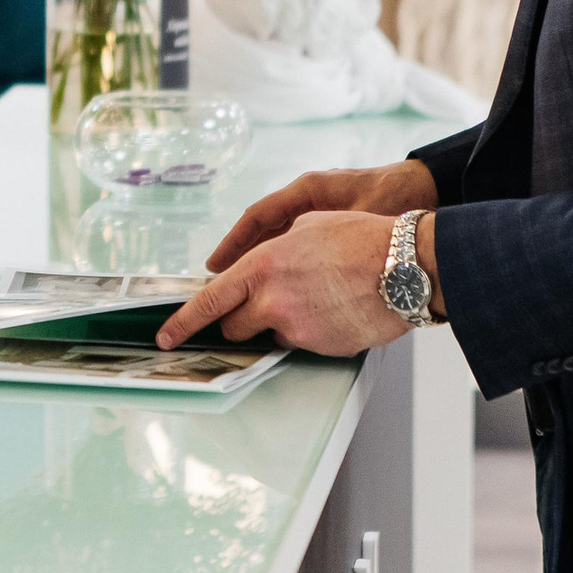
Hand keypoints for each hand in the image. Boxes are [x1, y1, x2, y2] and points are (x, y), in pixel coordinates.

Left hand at [156, 208, 435, 355]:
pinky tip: (336, 309)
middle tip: (265, 304)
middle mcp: (271, 300)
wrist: (406, 267)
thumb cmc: (362, 239)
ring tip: (319, 298)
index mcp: (262, 265)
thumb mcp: (308, 225)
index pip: (209, 302)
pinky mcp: (320, 347)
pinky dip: (312, 331)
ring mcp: (296, 328)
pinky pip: (303, 342)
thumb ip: (276, 246)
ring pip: (272, 335)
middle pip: (234, 327)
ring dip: (282, 324)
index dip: (182, 323)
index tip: (166, 337)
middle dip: (242, 320)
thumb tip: (264, 258)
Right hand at [208, 159, 435, 273]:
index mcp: (309, 190)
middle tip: (222, 289)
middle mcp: (309, 200)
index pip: (259, 216)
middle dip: (241, 259)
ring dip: (263, 265)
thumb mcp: (359, 218)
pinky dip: (288, 266)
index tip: (214, 267)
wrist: (430, 188)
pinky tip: (285, 290)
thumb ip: (329, 241)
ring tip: (245, 294)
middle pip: (264, 231)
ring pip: (280, 241)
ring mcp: (321, 212)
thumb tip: (297, 274)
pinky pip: (300, 247)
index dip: (234, 243)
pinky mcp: (334, 225)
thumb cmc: (397, 199)